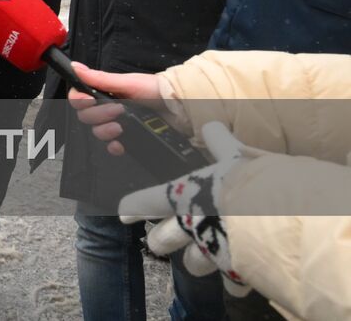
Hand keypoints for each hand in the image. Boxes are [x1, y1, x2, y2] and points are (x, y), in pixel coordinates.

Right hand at [67, 61, 165, 156]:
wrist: (180, 108)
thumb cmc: (155, 90)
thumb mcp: (126, 82)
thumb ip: (99, 78)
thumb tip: (75, 67)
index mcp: (105, 92)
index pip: (80, 98)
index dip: (79, 101)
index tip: (88, 100)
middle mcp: (108, 108)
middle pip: (86, 117)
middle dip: (98, 115)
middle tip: (116, 110)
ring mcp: (117, 124)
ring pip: (97, 132)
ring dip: (105, 130)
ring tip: (120, 126)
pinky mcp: (128, 139)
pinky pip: (112, 147)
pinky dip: (114, 146)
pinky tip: (120, 143)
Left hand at [118, 121, 255, 297]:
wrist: (285, 220)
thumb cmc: (255, 182)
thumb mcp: (237, 156)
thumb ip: (221, 144)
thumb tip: (212, 126)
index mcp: (184, 195)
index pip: (147, 201)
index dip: (133, 206)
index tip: (124, 212)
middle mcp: (190, 226)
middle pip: (162, 241)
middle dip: (161, 241)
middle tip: (161, 240)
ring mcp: (210, 251)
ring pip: (193, 263)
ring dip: (199, 260)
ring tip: (209, 255)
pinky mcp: (235, 271)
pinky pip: (232, 281)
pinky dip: (237, 278)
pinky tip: (244, 273)